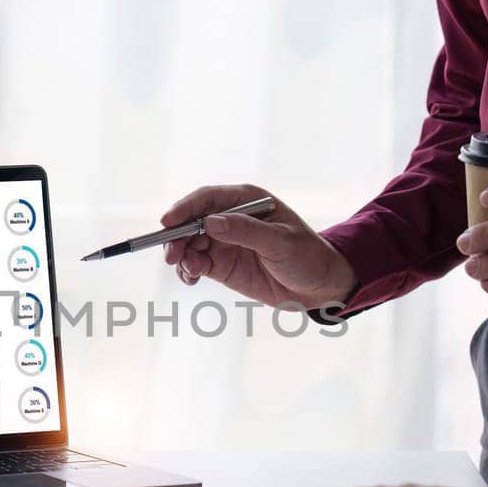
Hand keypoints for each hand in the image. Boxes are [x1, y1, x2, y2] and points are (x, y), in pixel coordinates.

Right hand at [159, 184, 357, 309]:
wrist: (318, 287)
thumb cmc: (307, 256)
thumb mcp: (280, 242)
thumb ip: (245, 231)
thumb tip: (210, 223)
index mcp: (247, 201)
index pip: (208, 199)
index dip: (185, 208)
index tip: (168, 223)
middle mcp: (231, 218)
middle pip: (192, 221)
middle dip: (177, 237)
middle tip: (172, 256)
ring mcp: (224, 242)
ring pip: (189, 244)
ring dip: (181, 256)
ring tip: (188, 271)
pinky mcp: (222, 264)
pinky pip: (196, 263)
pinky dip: (188, 270)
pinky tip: (190, 278)